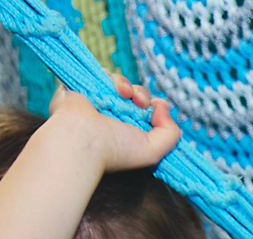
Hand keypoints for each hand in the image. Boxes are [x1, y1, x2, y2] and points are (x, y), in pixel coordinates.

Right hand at [49, 78, 180, 172]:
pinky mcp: (82, 87)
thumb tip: (163, 106)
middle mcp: (111, 116)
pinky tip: (116, 90)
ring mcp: (96, 101)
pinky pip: (101, 73)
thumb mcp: (153, 151)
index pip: (144, 112)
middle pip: (133, 94)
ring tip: (125, 94)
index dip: (152, 107)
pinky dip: (112, 78)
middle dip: (142, 95)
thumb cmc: (115, 150)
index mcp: (125, 131)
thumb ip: (170, 133)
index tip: (155, 110)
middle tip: (140, 102)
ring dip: (127, 85)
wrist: (82, 139)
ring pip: (118, 82)